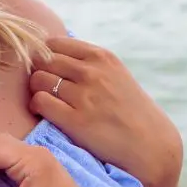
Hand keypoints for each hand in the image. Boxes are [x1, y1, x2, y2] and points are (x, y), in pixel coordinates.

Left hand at [29, 38, 182, 186]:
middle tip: (43, 88)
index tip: (47, 70)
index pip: (54, 44)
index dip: (44, 57)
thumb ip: (89, 63)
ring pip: (38, 80)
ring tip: (44, 100)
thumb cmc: (130, 110)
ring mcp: (84, 95)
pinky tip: (43, 112)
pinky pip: (40, 101)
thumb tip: (52, 53)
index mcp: (101, 57)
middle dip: (38, 72)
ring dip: (35, 90)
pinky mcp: (75, 120)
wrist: (150, 143)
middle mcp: (92, 72)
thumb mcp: (116, 74)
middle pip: (42, 60)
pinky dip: (36, 106)